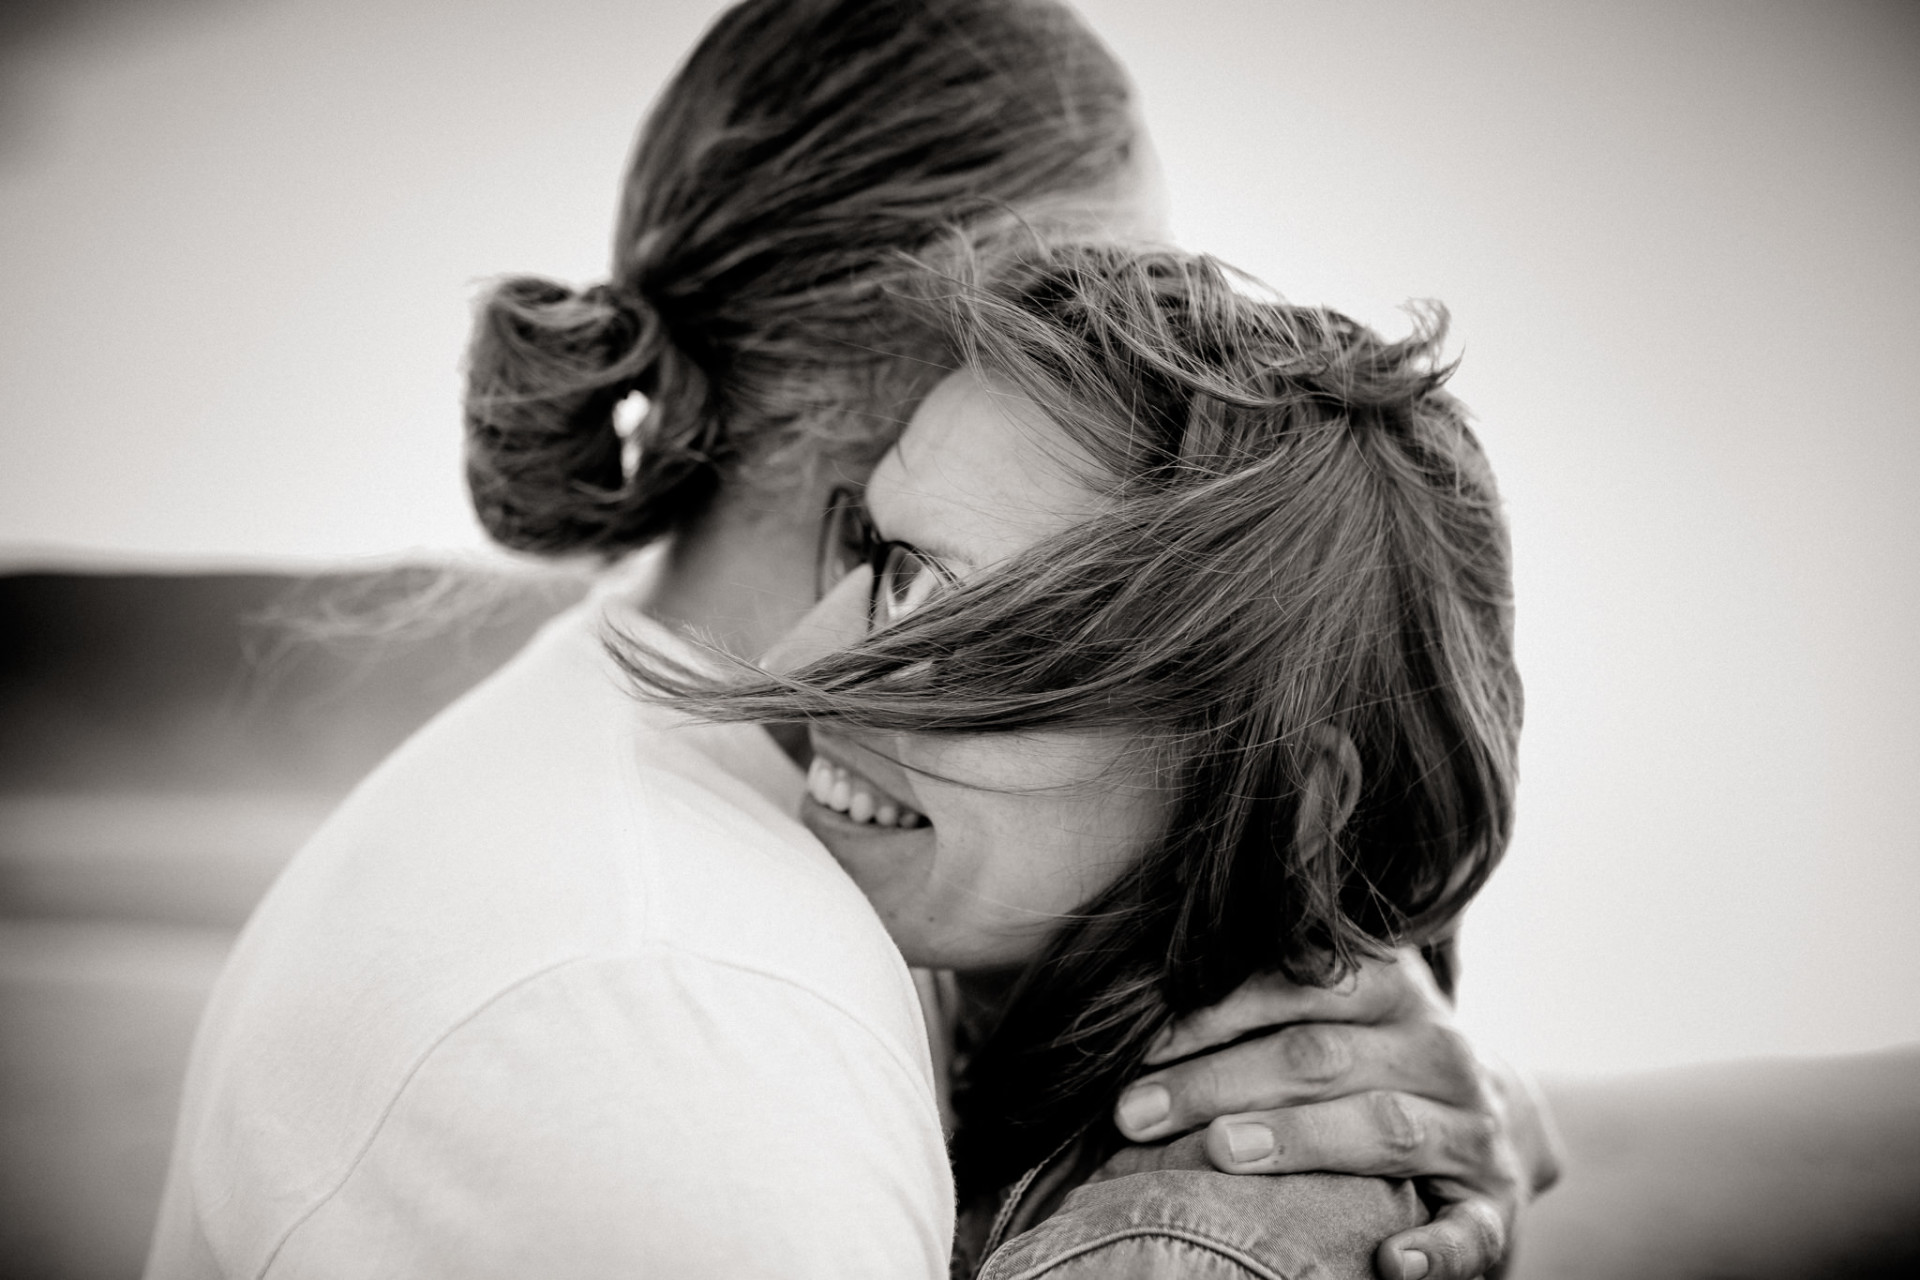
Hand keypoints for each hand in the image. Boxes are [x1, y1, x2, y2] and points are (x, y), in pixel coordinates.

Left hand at [1112, 949, 1561, 1279]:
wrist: (1492, 1119)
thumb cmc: (1367, 1060)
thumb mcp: (1330, 1010)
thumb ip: (1254, 999)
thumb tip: (1127, 1006)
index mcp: (1391, 985)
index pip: (1298, 981)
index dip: (1212, 1010)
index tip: (1137, 1044)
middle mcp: (1438, 1049)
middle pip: (1319, 1056)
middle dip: (1217, 1082)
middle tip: (1133, 1112)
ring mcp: (1471, 1130)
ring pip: (1383, 1127)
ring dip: (1298, 1140)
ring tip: (1221, 1153)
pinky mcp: (1491, 1208)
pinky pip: (1469, 1232)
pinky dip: (1435, 1251)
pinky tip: (1391, 1264)